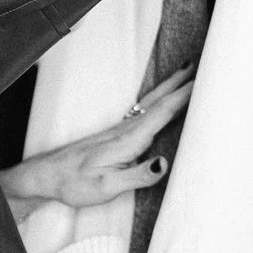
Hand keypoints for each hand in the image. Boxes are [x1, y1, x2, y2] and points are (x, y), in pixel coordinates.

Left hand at [0, 68, 193, 221]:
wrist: (47, 176)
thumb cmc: (74, 183)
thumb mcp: (106, 187)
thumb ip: (137, 176)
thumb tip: (165, 163)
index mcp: (127, 140)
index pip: (162, 113)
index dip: (184, 97)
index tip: (204, 82)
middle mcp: (125, 130)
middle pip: (158, 101)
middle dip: (180, 83)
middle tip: (202, 64)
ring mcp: (120, 130)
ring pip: (151, 103)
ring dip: (171, 87)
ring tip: (187, 72)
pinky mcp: (115, 135)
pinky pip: (144, 111)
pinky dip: (159, 100)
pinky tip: (162, 100)